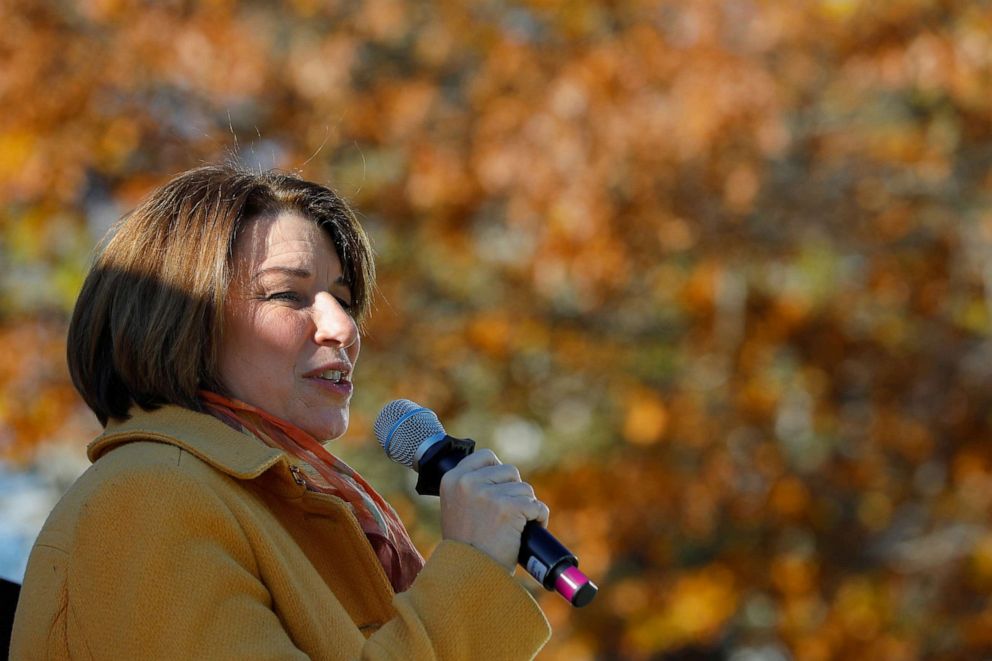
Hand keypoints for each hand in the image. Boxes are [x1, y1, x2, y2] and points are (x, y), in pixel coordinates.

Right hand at [438, 449, 549, 572]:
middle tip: (508, 515)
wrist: (469, 575)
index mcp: (452, 479)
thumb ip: (470, 489)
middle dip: (515, 492)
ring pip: (525, 489)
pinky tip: (528, 532)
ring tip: (515, 527)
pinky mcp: (509, 508)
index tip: (500, 489)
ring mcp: (488, 494)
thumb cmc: (465, 548)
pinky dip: (539, 519)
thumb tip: (498, 473)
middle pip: (510, 471)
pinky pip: (537, 506)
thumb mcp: (456, 509)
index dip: (498, 472)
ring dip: (527, 507)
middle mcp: (468, 482)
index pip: (486, 456)